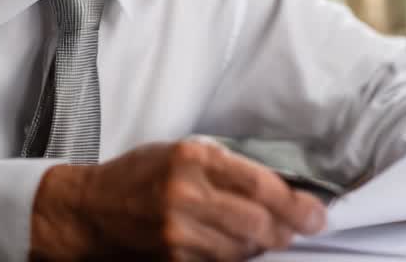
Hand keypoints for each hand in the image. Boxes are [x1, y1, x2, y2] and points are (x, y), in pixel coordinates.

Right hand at [30, 140, 326, 259]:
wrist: (89, 210)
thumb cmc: (137, 176)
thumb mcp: (179, 153)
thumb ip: (225, 168)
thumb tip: (278, 190)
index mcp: (193, 159)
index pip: (261, 185)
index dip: (295, 204)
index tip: (316, 213)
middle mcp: (186, 194)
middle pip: (258, 224)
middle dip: (286, 231)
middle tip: (298, 230)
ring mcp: (178, 232)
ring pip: (243, 249)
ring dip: (259, 247)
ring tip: (260, 237)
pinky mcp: (173, 259)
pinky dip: (232, 257)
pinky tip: (229, 247)